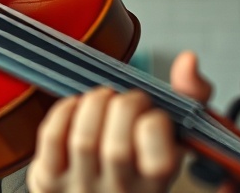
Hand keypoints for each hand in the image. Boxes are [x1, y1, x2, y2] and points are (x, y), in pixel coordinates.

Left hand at [26, 51, 211, 192]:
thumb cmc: (137, 160)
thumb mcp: (173, 135)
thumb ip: (190, 96)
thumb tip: (187, 60)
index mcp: (155, 185)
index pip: (159, 161)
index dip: (155, 124)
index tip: (151, 113)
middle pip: (117, 149)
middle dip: (123, 107)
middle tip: (125, 99)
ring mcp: (81, 189)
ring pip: (83, 141)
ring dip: (92, 105)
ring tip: (101, 98)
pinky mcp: (49, 180)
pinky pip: (52, 138)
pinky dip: (63, 111)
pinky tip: (75, 106)